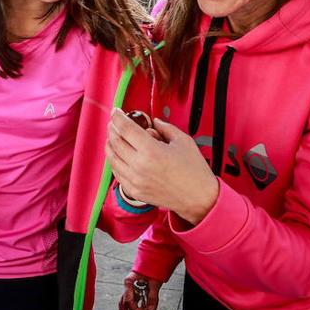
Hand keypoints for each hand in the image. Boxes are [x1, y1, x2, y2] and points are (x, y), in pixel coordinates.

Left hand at [105, 110, 218, 224]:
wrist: (198, 198)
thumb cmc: (194, 170)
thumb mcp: (183, 141)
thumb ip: (165, 128)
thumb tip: (153, 122)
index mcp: (151, 151)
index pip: (125, 129)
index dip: (117, 117)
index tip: (116, 112)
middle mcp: (139, 166)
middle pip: (115, 142)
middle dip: (112, 129)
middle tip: (114, 123)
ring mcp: (135, 180)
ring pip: (112, 158)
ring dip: (110, 144)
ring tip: (113, 137)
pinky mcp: (134, 191)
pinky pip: (117, 173)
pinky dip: (115, 161)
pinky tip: (118, 156)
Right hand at [118, 272, 160, 309]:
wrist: (155, 261)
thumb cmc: (153, 269)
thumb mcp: (155, 284)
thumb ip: (153, 297)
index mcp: (128, 281)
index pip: (128, 299)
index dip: (135, 309)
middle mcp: (127, 286)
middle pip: (122, 303)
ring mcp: (129, 288)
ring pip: (123, 303)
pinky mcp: (133, 290)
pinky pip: (129, 302)